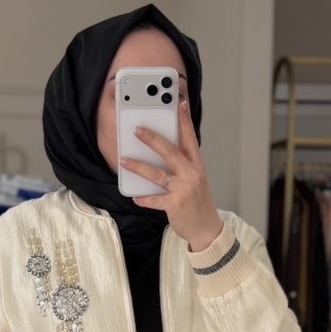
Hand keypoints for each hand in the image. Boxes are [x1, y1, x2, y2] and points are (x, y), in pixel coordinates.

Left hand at [119, 99, 223, 251]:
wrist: (206, 228)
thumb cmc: (198, 202)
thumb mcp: (196, 179)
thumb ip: (183, 164)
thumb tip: (161, 151)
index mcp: (197, 165)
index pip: (190, 138)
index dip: (185, 121)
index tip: (179, 104)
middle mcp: (191, 174)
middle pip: (170, 152)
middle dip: (153, 139)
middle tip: (138, 130)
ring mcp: (183, 190)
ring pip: (157, 175)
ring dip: (139, 167)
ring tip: (124, 161)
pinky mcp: (175, 205)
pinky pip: (155, 200)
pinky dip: (144, 199)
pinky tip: (135, 196)